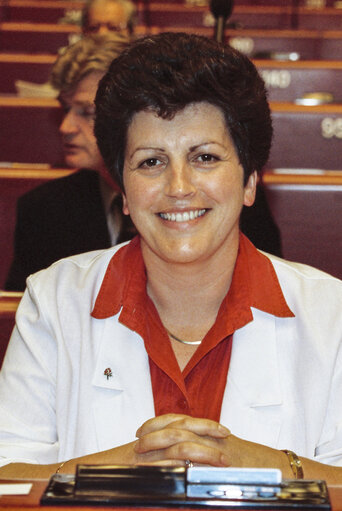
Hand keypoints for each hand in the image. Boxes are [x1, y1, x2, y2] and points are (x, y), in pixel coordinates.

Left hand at [134, 413, 289, 470]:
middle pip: (175, 426)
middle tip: (137, 442)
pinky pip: (197, 456)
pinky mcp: (220, 459)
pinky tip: (167, 465)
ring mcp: (213, 446)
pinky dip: (180, 459)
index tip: (140, 430)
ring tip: (145, 452)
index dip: (156, 423)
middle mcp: (208, 434)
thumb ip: (198, 448)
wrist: (269, 467)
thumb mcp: (217, 449)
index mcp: (204, 430)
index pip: (176, 419)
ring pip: (183, 437)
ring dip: (161, 444)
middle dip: (153, 433)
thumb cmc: (243, 462)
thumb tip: (174, 456)